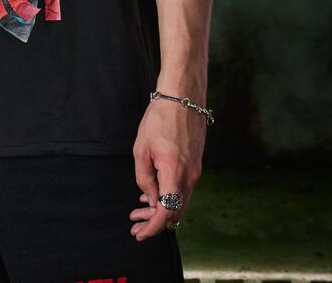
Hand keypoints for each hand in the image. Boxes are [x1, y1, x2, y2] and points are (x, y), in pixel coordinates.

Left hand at [129, 95, 205, 239]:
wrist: (182, 97)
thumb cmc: (159, 118)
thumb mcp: (142, 149)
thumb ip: (144, 178)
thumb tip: (149, 197)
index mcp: (175, 173)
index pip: (167, 212)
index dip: (152, 227)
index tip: (139, 234)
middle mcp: (190, 176)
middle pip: (175, 211)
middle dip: (155, 222)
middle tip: (135, 226)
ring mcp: (195, 171)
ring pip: (180, 201)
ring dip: (161, 209)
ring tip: (139, 211)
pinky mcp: (196, 164)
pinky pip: (183, 188)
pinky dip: (169, 196)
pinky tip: (153, 194)